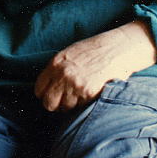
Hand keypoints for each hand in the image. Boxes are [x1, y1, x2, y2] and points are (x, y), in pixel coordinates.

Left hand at [34, 20, 156, 111]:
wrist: (117, 49)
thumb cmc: (95, 51)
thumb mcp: (70, 54)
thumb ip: (57, 69)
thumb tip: (49, 87)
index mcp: (55, 63)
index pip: (39, 89)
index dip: (44, 94)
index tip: (51, 95)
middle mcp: (62, 75)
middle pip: (48, 103)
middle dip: (54, 105)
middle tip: (63, 102)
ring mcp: (75, 85)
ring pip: (64, 108)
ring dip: (70, 105)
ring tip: (79, 96)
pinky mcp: (88, 93)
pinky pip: (79, 107)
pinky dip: (83, 104)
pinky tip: (89, 94)